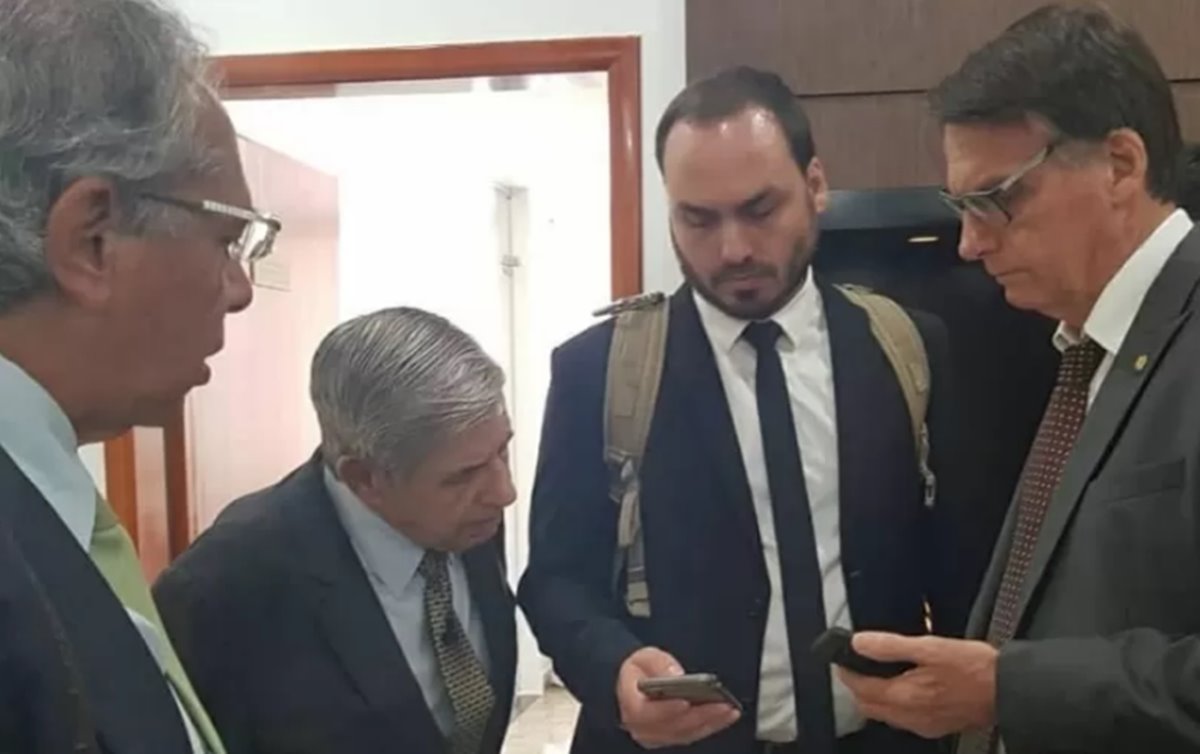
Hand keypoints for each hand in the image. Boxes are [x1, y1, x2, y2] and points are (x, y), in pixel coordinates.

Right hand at [615, 647, 740, 748]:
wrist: (637, 683)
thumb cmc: (641, 670)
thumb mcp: (645, 657)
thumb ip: (659, 664)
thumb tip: (676, 675)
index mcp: (631, 706)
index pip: (645, 713)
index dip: (666, 709)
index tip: (685, 702)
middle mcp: (642, 727)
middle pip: (673, 726)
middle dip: (699, 715)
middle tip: (721, 704)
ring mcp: (658, 736)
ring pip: (686, 733)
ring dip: (710, 722)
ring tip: (729, 709)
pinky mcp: (673, 737)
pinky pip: (694, 734)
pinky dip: (712, 725)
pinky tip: (727, 714)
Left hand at [836, 632, 997, 739]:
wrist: (1007, 690)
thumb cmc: (975, 668)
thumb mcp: (929, 647)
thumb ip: (890, 646)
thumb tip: (860, 642)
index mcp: (905, 697)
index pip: (860, 689)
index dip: (847, 672)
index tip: (843, 659)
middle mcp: (910, 717)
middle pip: (869, 706)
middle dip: (858, 687)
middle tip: (857, 666)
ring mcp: (924, 725)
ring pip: (885, 715)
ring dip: (875, 696)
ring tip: (877, 674)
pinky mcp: (936, 726)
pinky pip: (904, 719)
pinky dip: (895, 704)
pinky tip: (904, 688)